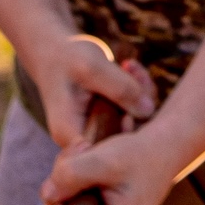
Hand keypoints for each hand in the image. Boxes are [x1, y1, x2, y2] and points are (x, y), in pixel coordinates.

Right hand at [27, 24, 155, 151]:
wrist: (56, 53)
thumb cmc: (66, 59)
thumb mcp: (92, 67)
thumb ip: (120, 88)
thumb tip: (149, 111)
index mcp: (69, 135)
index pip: (105, 152)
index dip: (125, 134)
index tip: (128, 108)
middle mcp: (83, 142)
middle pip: (124, 138)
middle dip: (139, 104)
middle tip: (134, 72)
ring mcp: (99, 133)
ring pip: (135, 123)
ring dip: (141, 92)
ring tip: (130, 65)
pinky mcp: (110, 122)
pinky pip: (135, 112)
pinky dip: (139, 89)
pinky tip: (130, 67)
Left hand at [42, 109, 180, 204]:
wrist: (162, 150)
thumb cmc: (139, 155)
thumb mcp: (105, 158)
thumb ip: (71, 175)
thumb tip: (46, 196)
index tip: (55, 192)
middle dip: (58, 197)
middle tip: (70, 159)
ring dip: (63, 185)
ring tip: (80, 151)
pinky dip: (69, 185)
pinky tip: (82, 159)